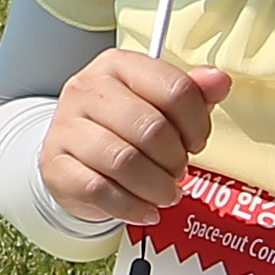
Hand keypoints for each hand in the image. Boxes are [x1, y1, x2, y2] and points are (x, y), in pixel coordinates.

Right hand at [38, 48, 230, 230]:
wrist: (73, 156)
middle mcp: (87, 89)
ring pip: (124, 162)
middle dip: (175, 160)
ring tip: (165, 193)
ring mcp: (66, 127)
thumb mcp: (158, 104)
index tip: (195, 142)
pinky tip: (145, 210)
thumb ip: (192, 92)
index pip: (174, 89)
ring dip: (157, 187)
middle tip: (178, 171)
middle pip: (150, 128)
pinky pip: (101, 190)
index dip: (197, 123)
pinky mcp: (55, 165)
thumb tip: (219, 81)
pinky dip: (132, 207)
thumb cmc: (122, 128)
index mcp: (117, 65)